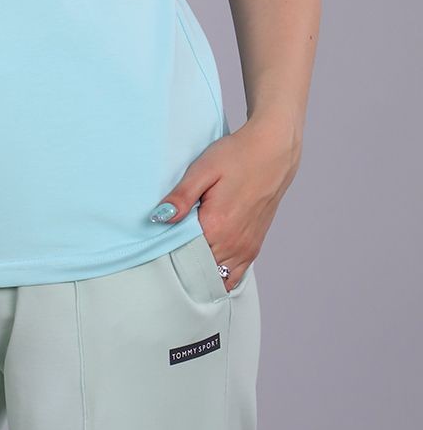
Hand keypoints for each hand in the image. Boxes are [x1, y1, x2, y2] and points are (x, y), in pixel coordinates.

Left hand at [150, 116, 301, 288]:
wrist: (272, 152)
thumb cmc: (237, 156)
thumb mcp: (202, 170)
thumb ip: (181, 197)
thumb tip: (159, 218)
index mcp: (216, 226)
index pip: (183, 257)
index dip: (168, 254)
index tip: (158, 246)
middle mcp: (233, 244)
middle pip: (199, 270)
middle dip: (182, 265)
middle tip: (168, 251)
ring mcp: (245, 249)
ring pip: (217, 277)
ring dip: (201, 271)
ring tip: (186, 256)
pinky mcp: (254, 247)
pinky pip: (235, 274)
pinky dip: (220, 273)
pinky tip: (208, 261)